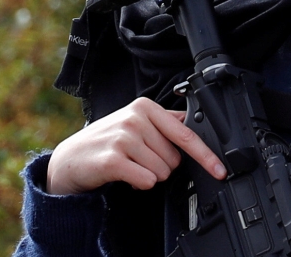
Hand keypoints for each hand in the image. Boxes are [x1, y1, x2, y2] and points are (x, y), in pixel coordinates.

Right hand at [46, 97, 226, 194]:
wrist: (71, 158)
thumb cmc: (107, 141)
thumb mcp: (136, 123)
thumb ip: (164, 123)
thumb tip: (196, 126)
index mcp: (145, 107)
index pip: (185, 133)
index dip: (206, 155)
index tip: (220, 169)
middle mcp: (135, 118)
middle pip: (174, 159)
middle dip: (162, 166)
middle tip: (140, 159)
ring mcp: (123, 137)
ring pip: (161, 172)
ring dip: (149, 176)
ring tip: (130, 165)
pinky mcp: (112, 159)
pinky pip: (146, 180)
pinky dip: (140, 184)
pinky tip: (126, 175)